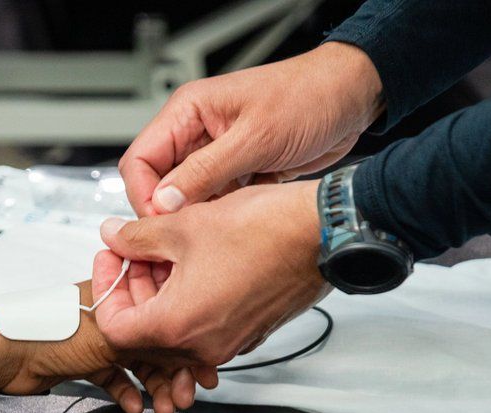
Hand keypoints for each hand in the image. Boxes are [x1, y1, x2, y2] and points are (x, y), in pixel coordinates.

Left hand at [0, 283, 197, 412]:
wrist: (7, 354)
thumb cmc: (51, 331)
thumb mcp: (110, 336)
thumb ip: (146, 342)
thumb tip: (181, 350)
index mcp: (121, 294)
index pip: (164, 315)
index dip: (186, 343)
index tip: (203, 368)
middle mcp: (114, 314)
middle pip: (155, 344)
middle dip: (174, 372)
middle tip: (185, 397)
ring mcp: (100, 338)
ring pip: (138, 364)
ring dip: (153, 387)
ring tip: (163, 409)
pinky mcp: (86, 360)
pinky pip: (115, 377)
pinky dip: (126, 391)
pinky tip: (133, 406)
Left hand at [93, 180, 330, 366]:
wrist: (323, 234)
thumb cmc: (263, 230)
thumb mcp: (183, 225)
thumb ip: (137, 237)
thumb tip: (113, 236)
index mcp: (178, 326)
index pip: (114, 330)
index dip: (105, 292)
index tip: (111, 262)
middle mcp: (202, 346)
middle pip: (142, 335)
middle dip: (133, 290)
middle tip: (135, 251)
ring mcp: (227, 344)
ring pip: (173, 331)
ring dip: (159, 295)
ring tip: (165, 254)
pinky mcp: (247, 333)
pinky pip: (203, 329)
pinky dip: (188, 303)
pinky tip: (193, 265)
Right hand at [119, 42, 382, 216]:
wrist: (350, 99)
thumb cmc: (308, 97)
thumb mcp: (254, 138)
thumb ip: (205, 172)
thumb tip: (165, 201)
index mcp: (188, 111)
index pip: (140, 159)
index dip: (144, 195)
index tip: (160, 223)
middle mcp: (196, 132)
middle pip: (157, 182)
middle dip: (167, 211)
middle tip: (183, 236)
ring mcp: (215, 154)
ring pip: (184, 196)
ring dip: (194, 217)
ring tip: (210, 234)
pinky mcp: (236, 171)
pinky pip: (212, 201)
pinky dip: (218, 217)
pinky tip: (230, 227)